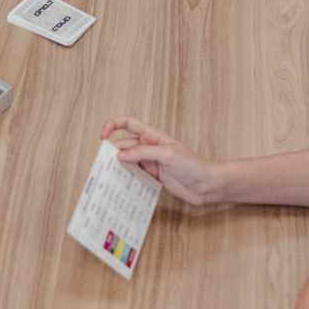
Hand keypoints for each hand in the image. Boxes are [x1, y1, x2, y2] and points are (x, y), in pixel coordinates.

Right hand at [102, 117, 223, 205]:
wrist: (205, 185)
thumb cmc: (192, 166)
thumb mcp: (166, 155)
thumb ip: (142, 153)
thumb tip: (120, 155)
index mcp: (153, 135)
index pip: (128, 124)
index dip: (113, 125)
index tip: (103, 136)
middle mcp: (149, 147)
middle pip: (124, 145)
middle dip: (112, 152)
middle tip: (103, 164)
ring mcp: (150, 162)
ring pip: (128, 161)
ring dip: (118, 166)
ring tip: (108, 175)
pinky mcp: (152, 176)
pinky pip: (134, 174)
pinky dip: (126, 177)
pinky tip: (120, 183)